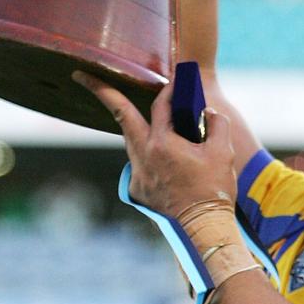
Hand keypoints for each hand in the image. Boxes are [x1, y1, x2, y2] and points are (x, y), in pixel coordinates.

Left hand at [72, 72, 236, 217]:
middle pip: (121, 115)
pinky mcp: (137, 190)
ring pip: (132, 140)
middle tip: (81, 74)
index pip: (161, 105)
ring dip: (139, 126)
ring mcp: (137, 175)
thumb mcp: (223, 151)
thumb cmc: (214, 189)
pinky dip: (149, 154)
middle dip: (101, 91)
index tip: (175, 81)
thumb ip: (216, 123)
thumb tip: (208, 113)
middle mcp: (143, 156)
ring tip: (153, 121)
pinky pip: (140, 163)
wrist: (204, 228)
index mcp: (162, 143)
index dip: (170, 90)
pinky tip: (165, 158)